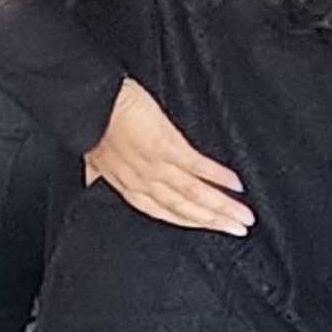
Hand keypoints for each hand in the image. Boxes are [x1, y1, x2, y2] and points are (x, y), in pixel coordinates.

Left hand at [86, 72, 249, 233]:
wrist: (87, 102)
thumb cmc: (91, 122)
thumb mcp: (92, 155)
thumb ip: (99, 172)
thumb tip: (94, 179)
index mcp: (126, 184)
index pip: (162, 211)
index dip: (189, 222)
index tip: (210, 227)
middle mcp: (142, 181)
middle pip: (183, 209)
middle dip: (214, 222)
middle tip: (239, 230)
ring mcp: (154, 165)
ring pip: (193, 194)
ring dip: (222, 207)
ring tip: (244, 215)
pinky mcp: (165, 145)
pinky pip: (196, 166)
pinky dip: (217, 177)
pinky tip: (235, 185)